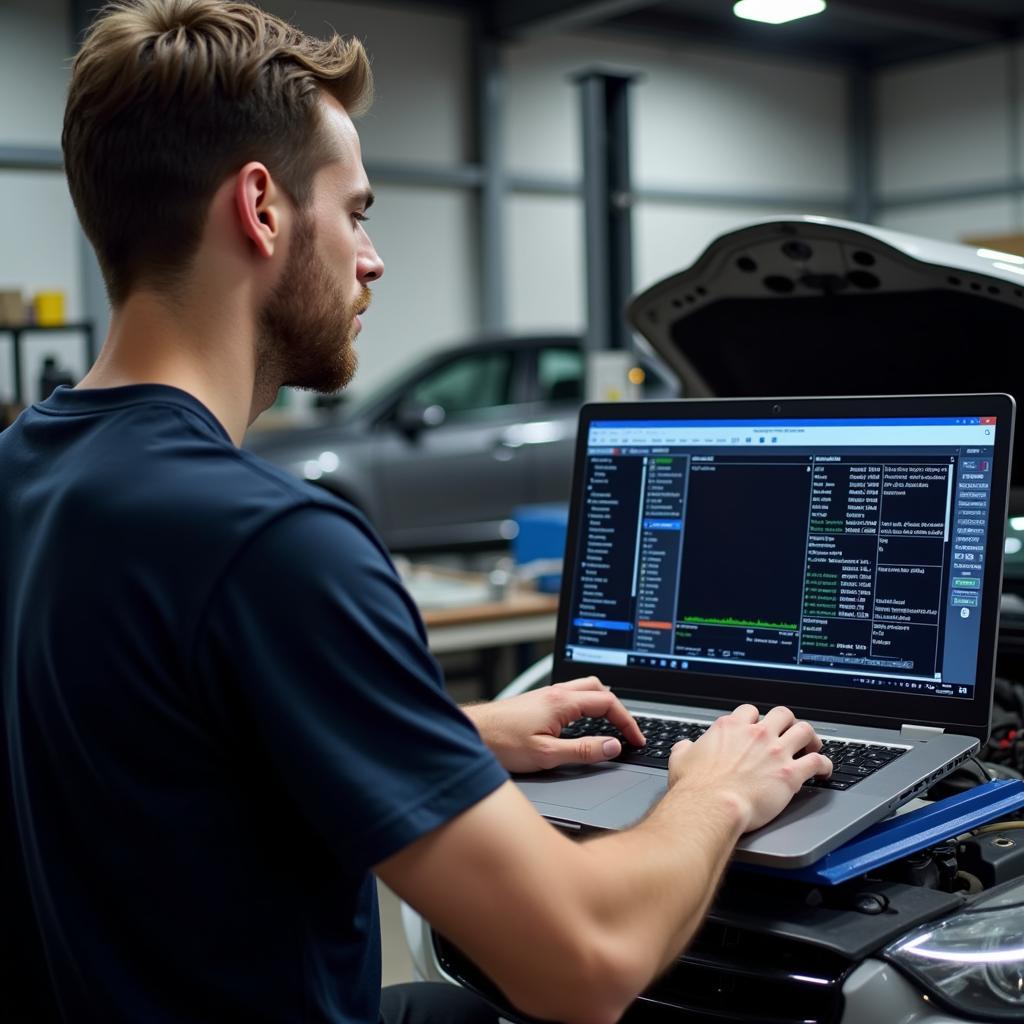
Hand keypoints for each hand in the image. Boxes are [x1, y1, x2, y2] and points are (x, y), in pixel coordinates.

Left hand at [464, 676, 645, 773]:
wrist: (472, 734)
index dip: (628, 722)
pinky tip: (580, 723)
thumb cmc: (502, 743)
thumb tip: (612, 747)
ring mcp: (545, 695)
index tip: (636, 740)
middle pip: (599, 688)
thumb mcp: (547, 754)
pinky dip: (585, 706)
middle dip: (617, 708)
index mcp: (562, 702)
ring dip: (601, 704)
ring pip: (584, 689)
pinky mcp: (536, 702)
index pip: (608, 702)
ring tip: (609, 726)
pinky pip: (570, 696)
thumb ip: (583, 751)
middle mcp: (555, 693)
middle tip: (626, 731)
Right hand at [666, 704, 831, 832]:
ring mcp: (775, 752)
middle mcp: (756, 735)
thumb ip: (686, 748)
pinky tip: (824, 771)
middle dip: (788, 722)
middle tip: (789, 733)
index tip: (758, 727)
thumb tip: (685, 746)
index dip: (756, 719)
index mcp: (730, 728)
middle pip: (782, 714)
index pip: (750, 711)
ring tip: (813, 746)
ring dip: (811, 738)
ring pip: (805, 731)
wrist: (712, 806)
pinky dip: (824, 764)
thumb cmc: (696, 787)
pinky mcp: (790, 773)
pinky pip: (817, 762)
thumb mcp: (680, 759)